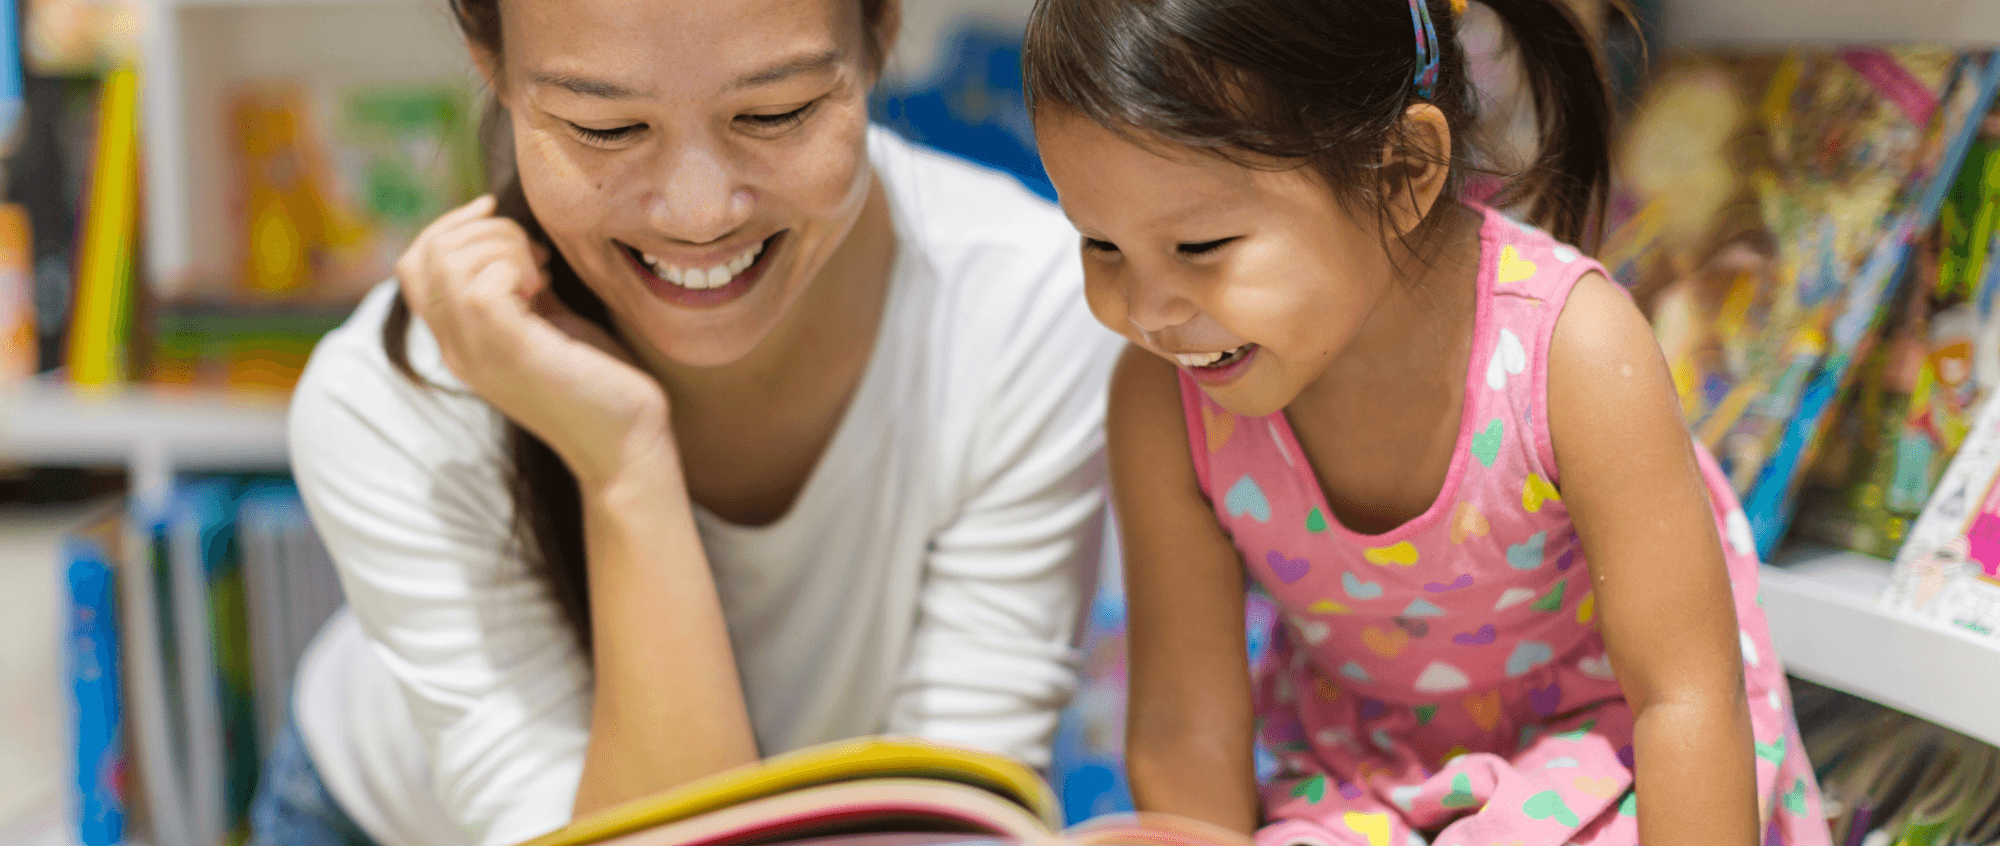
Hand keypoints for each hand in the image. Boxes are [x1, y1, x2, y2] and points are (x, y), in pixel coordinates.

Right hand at [396, 195, 675, 487]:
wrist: (627, 442)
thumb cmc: (599, 380)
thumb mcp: (549, 322)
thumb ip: (520, 288)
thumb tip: (511, 236)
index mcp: (460, 340)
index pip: (413, 264)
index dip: (451, 225)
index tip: (495, 212)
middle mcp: (456, 349)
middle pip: (427, 254)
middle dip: (486, 230)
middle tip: (537, 257)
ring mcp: (476, 353)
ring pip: (450, 261)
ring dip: (504, 244)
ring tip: (544, 274)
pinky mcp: (510, 352)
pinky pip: (483, 283)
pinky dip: (517, 265)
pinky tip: (547, 289)